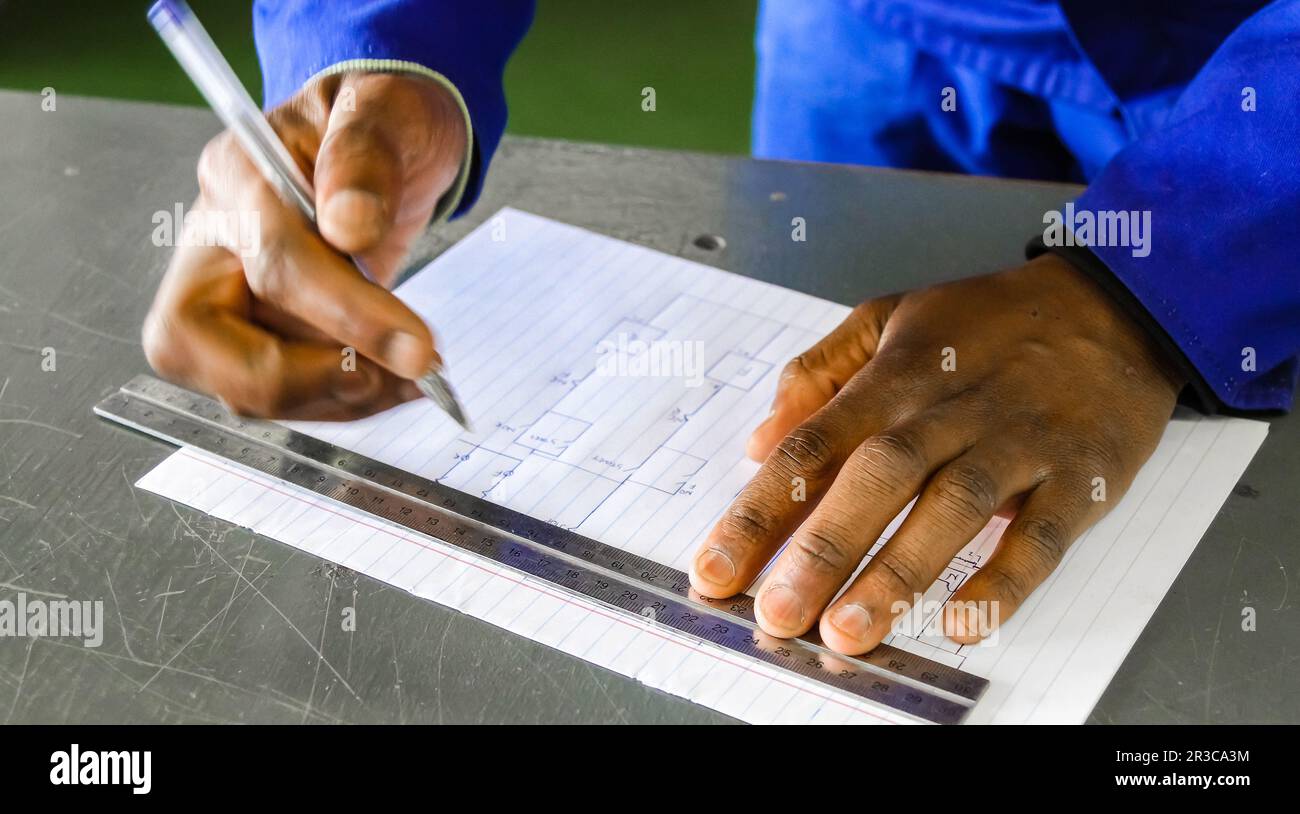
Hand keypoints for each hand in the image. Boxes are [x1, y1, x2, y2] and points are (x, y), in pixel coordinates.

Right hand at [143, 72, 465, 418]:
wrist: (389, 143)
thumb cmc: (381, 121)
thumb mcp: (386, 114)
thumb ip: (365, 160)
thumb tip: (351, 227)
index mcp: (236, 175)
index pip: (272, 261)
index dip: (347, 314)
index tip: (419, 346)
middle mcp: (212, 242)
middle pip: (191, 342)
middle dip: (300, 378)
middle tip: (395, 375)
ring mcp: (227, 296)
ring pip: (239, 385)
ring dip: (333, 398)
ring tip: (415, 374)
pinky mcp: (259, 337)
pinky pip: (283, 395)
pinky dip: (344, 402)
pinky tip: (399, 378)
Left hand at [689, 253, 1183, 653]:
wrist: (1113, 304)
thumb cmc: (987, 323)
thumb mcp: (890, 318)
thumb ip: (817, 373)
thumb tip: (758, 439)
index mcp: (895, 377)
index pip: (812, 447)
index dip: (758, 510)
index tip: (714, 569)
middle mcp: (949, 409)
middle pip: (876, 477)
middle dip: (820, 549)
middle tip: (776, 614)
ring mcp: (1017, 441)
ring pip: (953, 507)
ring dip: (899, 571)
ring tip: (850, 630)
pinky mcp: (1081, 474)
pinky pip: (1044, 532)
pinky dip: (1008, 578)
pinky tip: (966, 622)